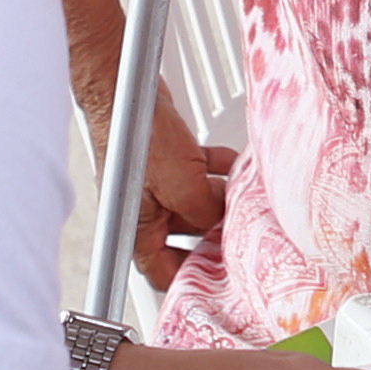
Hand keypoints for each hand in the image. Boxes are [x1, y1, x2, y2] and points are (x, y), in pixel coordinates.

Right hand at [137, 127, 231, 297]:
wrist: (125, 90)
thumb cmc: (135, 138)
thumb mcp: (184, 188)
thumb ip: (207, 215)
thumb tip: (227, 225)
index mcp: (137, 230)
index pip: (164, 272)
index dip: (193, 279)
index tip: (222, 276)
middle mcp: (144, 212)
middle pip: (187, 236)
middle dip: (216, 232)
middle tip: (245, 231)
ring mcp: (156, 186)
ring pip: (197, 203)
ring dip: (221, 198)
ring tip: (245, 196)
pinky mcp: (166, 161)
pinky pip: (198, 175)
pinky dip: (217, 172)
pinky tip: (235, 167)